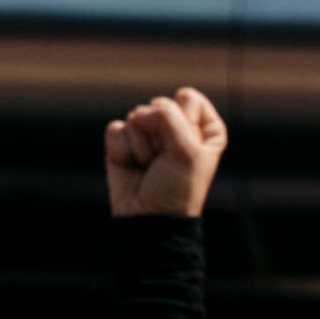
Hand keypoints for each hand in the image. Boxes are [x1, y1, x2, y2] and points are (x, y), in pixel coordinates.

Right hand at [105, 87, 225, 219]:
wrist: (148, 220)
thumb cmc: (177, 188)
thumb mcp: (188, 151)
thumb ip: (169, 117)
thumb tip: (139, 113)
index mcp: (203, 127)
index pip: (189, 98)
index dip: (185, 123)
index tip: (188, 150)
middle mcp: (176, 127)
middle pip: (160, 105)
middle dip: (160, 135)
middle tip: (164, 162)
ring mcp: (148, 134)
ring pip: (136, 115)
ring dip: (141, 147)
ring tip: (149, 167)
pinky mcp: (123, 143)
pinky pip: (116, 128)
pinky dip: (121, 150)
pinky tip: (131, 166)